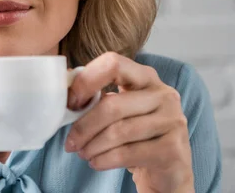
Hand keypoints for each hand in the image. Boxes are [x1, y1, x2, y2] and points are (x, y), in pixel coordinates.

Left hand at [64, 52, 193, 192]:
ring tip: (82, 153)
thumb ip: (95, 96)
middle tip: (70, 142)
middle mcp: (163, 94)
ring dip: (92, 146)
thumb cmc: (135, 135)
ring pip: (119, 132)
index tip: (71, 103)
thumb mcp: (117, 110)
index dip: (86, 81)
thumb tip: (61, 88)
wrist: (168, 169)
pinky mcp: (173, 149)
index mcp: (145, 77)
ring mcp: (172, 121)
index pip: (112, 64)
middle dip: (84, 126)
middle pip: (112, 105)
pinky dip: (104, 160)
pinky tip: (96, 162)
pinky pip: (128, 153)